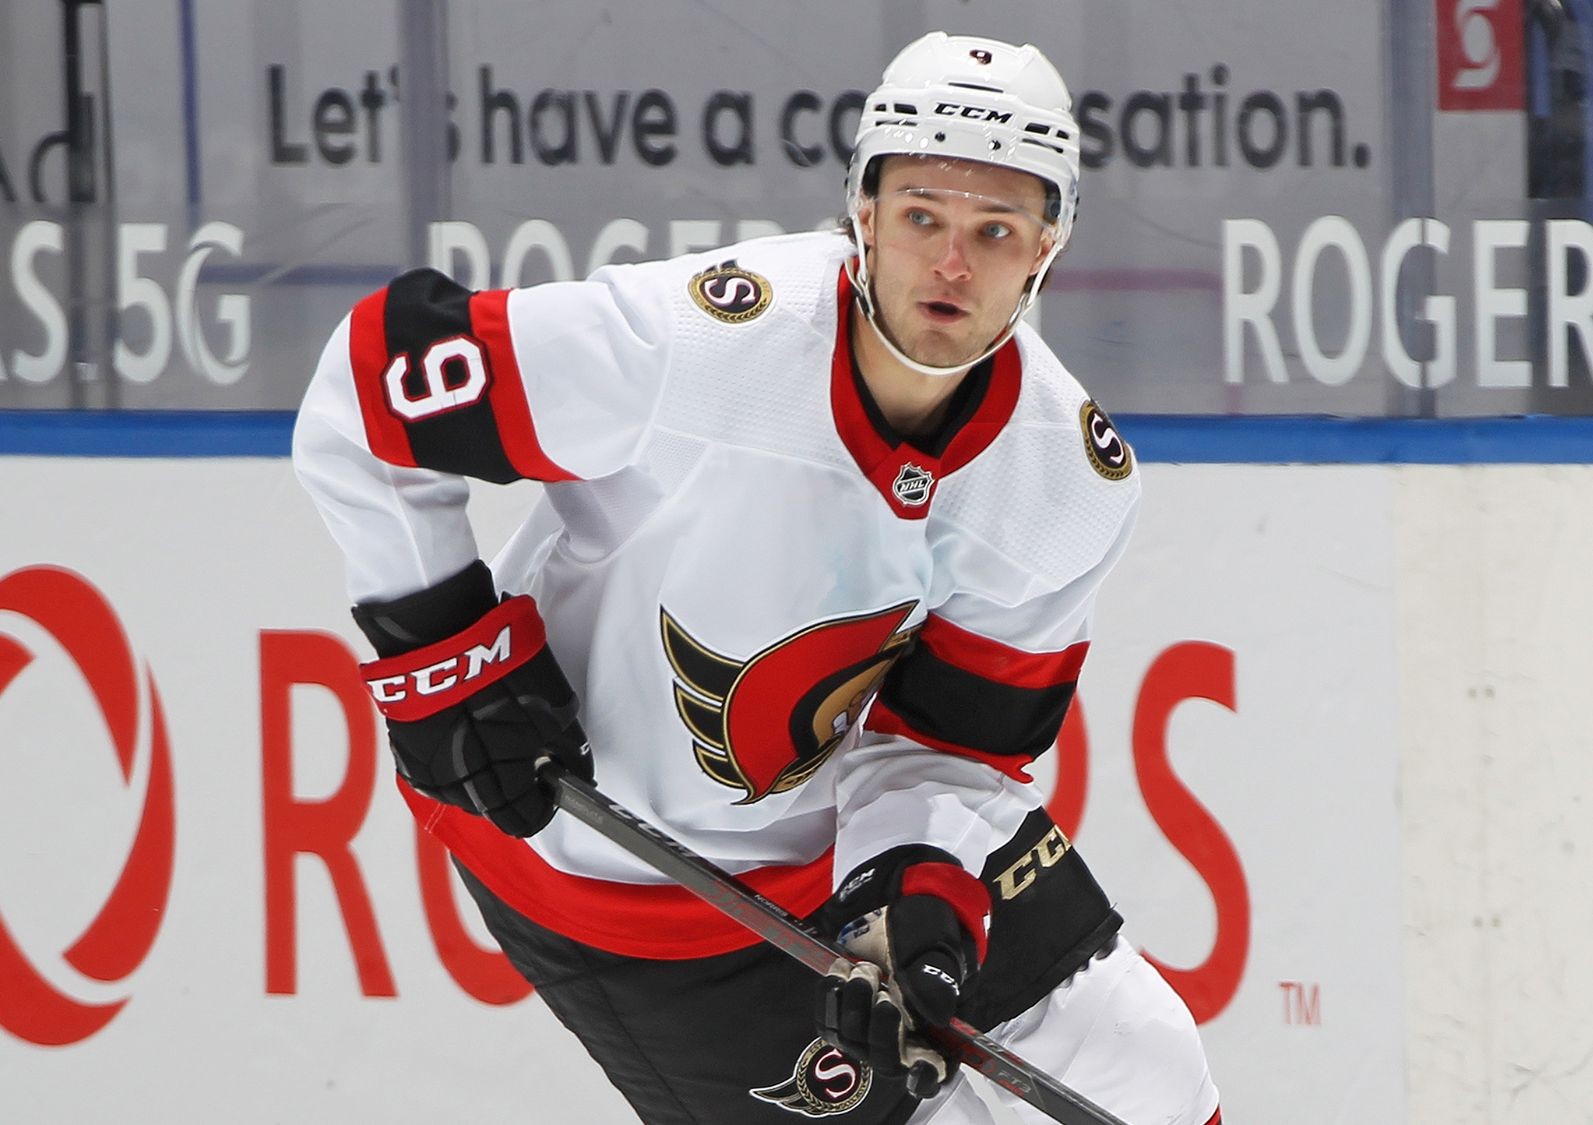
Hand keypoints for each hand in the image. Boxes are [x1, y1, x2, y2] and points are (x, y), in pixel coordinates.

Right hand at [353, 560, 591, 836]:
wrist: (438, 635)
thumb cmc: (503, 673)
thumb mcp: (556, 711)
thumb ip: (567, 751)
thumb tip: (576, 771)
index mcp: (498, 787)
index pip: (526, 821)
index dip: (544, 802)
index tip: (551, 781)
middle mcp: (458, 791)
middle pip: (493, 808)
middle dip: (513, 786)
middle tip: (524, 748)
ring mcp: (426, 771)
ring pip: (462, 789)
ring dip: (480, 772)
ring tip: (490, 730)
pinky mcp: (405, 749)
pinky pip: (437, 766)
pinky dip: (453, 753)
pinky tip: (461, 724)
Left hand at [816, 846, 990, 1097]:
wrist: (893, 924)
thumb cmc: (925, 942)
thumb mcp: (937, 952)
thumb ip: (937, 980)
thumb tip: (933, 1012)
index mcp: (938, 1037)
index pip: (933, 1074)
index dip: (925, 1078)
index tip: (920, 1070)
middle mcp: (902, 1046)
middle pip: (886, 1059)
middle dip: (879, 1025)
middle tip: (877, 984)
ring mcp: (869, 1037)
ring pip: (853, 1041)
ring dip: (853, 1004)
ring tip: (861, 968)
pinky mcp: (841, 1023)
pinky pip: (828, 1024)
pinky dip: (830, 997)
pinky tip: (839, 970)